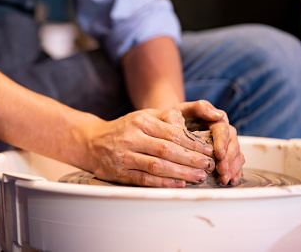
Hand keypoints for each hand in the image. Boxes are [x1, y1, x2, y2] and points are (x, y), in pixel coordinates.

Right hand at [84, 108, 216, 187]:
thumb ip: (165, 118)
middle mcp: (132, 138)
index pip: (172, 133)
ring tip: (198, 177)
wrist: (92, 141)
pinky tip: (178, 184)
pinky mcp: (120, 173)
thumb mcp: (142, 115)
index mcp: (141, 121)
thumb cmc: (124, 128)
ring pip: (157, 166)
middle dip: (191, 160)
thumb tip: (187, 126)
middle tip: (208, 166)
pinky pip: (145, 179)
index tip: (209, 151)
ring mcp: (125, 156)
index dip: (193, 144)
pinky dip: (163, 183)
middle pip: (167, 150)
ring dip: (181, 173)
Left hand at [173, 100, 244, 184]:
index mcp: (213, 117)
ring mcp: (225, 140)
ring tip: (224, 179)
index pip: (222, 129)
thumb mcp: (172, 113)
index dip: (222, 143)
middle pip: (232, 142)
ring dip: (232, 167)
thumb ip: (180, 115)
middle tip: (222, 171)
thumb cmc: (172, 119)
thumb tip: (196, 121)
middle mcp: (222, 128)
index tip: (219, 155)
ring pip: (236, 152)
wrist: (171, 125)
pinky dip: (235, 171)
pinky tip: (231, 180)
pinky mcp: (225, 151)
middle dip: (228, 158)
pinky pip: (236, 160)